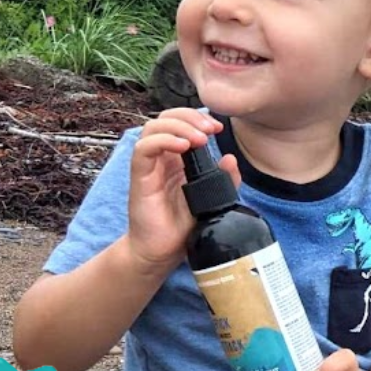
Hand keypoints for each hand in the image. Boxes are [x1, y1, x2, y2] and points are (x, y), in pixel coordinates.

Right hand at [126, 108, 240, 274]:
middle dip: (190, 117)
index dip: (197, 117)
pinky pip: (143, 150)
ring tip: (199, 139)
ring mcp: (149, 166)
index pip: (180, 122)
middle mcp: (162, 158)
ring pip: (153, 128)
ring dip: (178, 126)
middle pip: (166, 118)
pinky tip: (183, 147)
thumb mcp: (211, 200)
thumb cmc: (182, 226)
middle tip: (210, 130)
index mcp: (177, 158)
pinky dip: (163, 141)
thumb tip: (230, 158)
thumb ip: (223, 180)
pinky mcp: (140, 178)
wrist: (162, 253)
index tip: (218, 128)